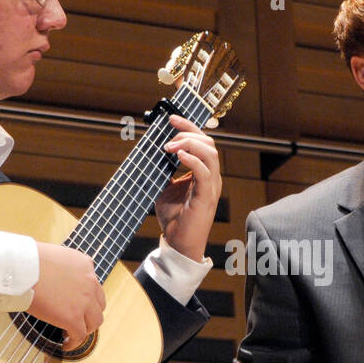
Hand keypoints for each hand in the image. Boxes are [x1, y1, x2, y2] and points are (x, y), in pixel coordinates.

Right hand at [27, 242, 104, 349]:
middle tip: (76, 318)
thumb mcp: (52, 255)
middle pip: (99, 303)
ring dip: (85, 327)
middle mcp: (90, 282)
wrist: (21, 268)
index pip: (92, 284)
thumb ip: (60, 267)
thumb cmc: (26, 260)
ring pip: (95, 321)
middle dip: (89, 312)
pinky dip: (74, 342)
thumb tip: (50, 277)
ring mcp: (84, 301)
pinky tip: (66, 344)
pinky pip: (80, 336)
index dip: (85, 297)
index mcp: (84, 265)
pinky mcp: (73, 317)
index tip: (75, 303)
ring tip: (71, 332)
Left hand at [154, 114, 221, 262]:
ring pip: (210, 154)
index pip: (203, 143)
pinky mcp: (205, 197)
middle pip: (209, 143)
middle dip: (188, 133)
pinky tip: (177, 156)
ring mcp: (210, 187)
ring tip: (170, 148)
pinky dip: (192, 160)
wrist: (178, 243)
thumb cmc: (174, 218)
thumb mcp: (165, 188)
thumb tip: (152, 152)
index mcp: (204, 174)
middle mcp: (211, 178)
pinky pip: (204, 172)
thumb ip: (164, 171)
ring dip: (189, 145)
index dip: (188, 128)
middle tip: (168, 135)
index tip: (170, 119)